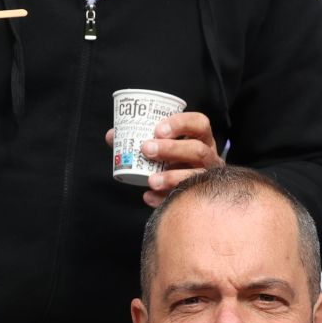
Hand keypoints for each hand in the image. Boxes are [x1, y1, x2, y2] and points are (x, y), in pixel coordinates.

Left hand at [105, 112, 223, 203]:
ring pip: (196, 176)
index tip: (157, 130)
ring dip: (172, 177)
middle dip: (172, 149)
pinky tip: (149, 197)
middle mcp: (209, 157)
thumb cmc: (172, 161)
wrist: (185, 189)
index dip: (181, 124)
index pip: (199, 124)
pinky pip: (184, 199)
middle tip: (147, 150)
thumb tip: (112, 135)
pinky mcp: (199, 198)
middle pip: (197, 150)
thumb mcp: (162, 146)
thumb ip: (138, 139)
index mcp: (201, 138)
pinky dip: (164, 198)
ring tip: (151, 180)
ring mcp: (206, 178)